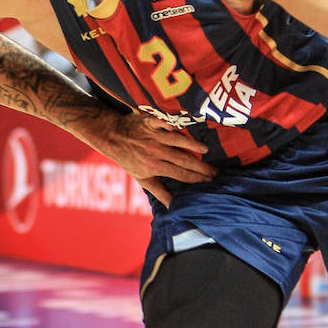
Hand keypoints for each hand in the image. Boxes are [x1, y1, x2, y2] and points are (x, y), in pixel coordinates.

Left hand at [86, 110, 213, 205]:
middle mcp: (155, 152)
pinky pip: (165, 123)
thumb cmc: (129, 158)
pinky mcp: (151, 121)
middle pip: (183, 159)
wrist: (111, 136)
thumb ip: (159, 191)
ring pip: (177, 141)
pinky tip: (187, 130)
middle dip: (200, 167)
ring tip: (206, 151)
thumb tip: (172, 206)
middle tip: (215, 171)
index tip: (209, 181)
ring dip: (192, 145)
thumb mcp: (142, 177)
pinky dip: (174, 126)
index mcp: (154, 166)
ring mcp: (153, 136)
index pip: (180, 174)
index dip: (195, 178)